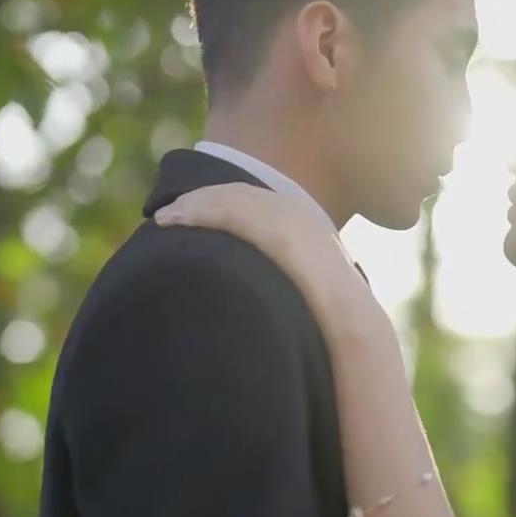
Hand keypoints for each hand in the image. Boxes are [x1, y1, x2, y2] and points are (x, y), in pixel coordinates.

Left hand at [156, 183, 386, 347]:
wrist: (351, 322)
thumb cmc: (328, 317)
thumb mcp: (306, 287)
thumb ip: (285, 277)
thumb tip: (263, 290)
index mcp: (302, 221)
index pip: (253, 202)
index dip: (218, 204)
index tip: (191, 214)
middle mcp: (295, 211)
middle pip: (236, 194)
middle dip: (199, 200)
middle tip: (168, 214)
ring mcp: (287, 217)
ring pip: (228, 199)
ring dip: (192, 207)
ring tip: (164, 219)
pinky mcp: (276, 229)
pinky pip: (230, 212)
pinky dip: (199, 212)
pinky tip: (177, 220)